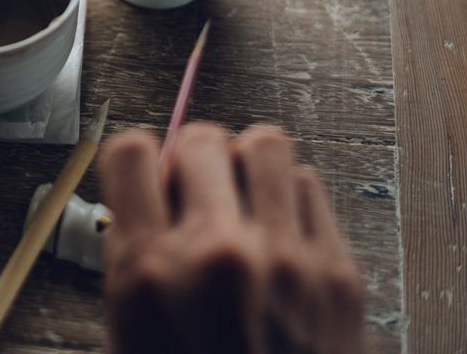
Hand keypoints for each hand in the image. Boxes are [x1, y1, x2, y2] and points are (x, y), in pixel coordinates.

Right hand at [96, 124, 364, 353]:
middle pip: (199, 138)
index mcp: (150, 273)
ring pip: (264, 144)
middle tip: (193, 188)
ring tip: (240, 197)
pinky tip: (276, 229)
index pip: (130, 153)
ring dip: (244, 164)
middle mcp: (218, 254)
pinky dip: (287, 196)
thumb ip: (133, 253)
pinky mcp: (338, 272)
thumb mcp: (128, 328)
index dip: (134, 160)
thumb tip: (146, 193)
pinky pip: (309, 186)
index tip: (142, 174)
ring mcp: (286, 260)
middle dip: (189, 158)